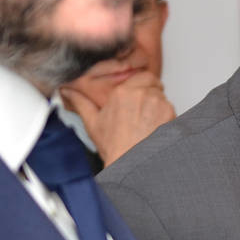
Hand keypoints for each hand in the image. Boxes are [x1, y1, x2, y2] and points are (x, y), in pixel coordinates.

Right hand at [60, 72, 175, 166]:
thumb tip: (67, 91)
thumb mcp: (93, 123)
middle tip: (143, 110)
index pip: (141, 75)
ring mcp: (159, 104)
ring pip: (163, 97)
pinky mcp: (171, 114)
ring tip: (147, 122)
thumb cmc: (115, 147)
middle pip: (154, 83)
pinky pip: (171, 109)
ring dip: (158, 105)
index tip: (139, 96)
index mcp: (123, 92)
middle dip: (150, 93)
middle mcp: (142, 94)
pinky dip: (166, 117)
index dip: (141, 86)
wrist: (132, 164)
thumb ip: (80, 102)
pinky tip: (155, 128)